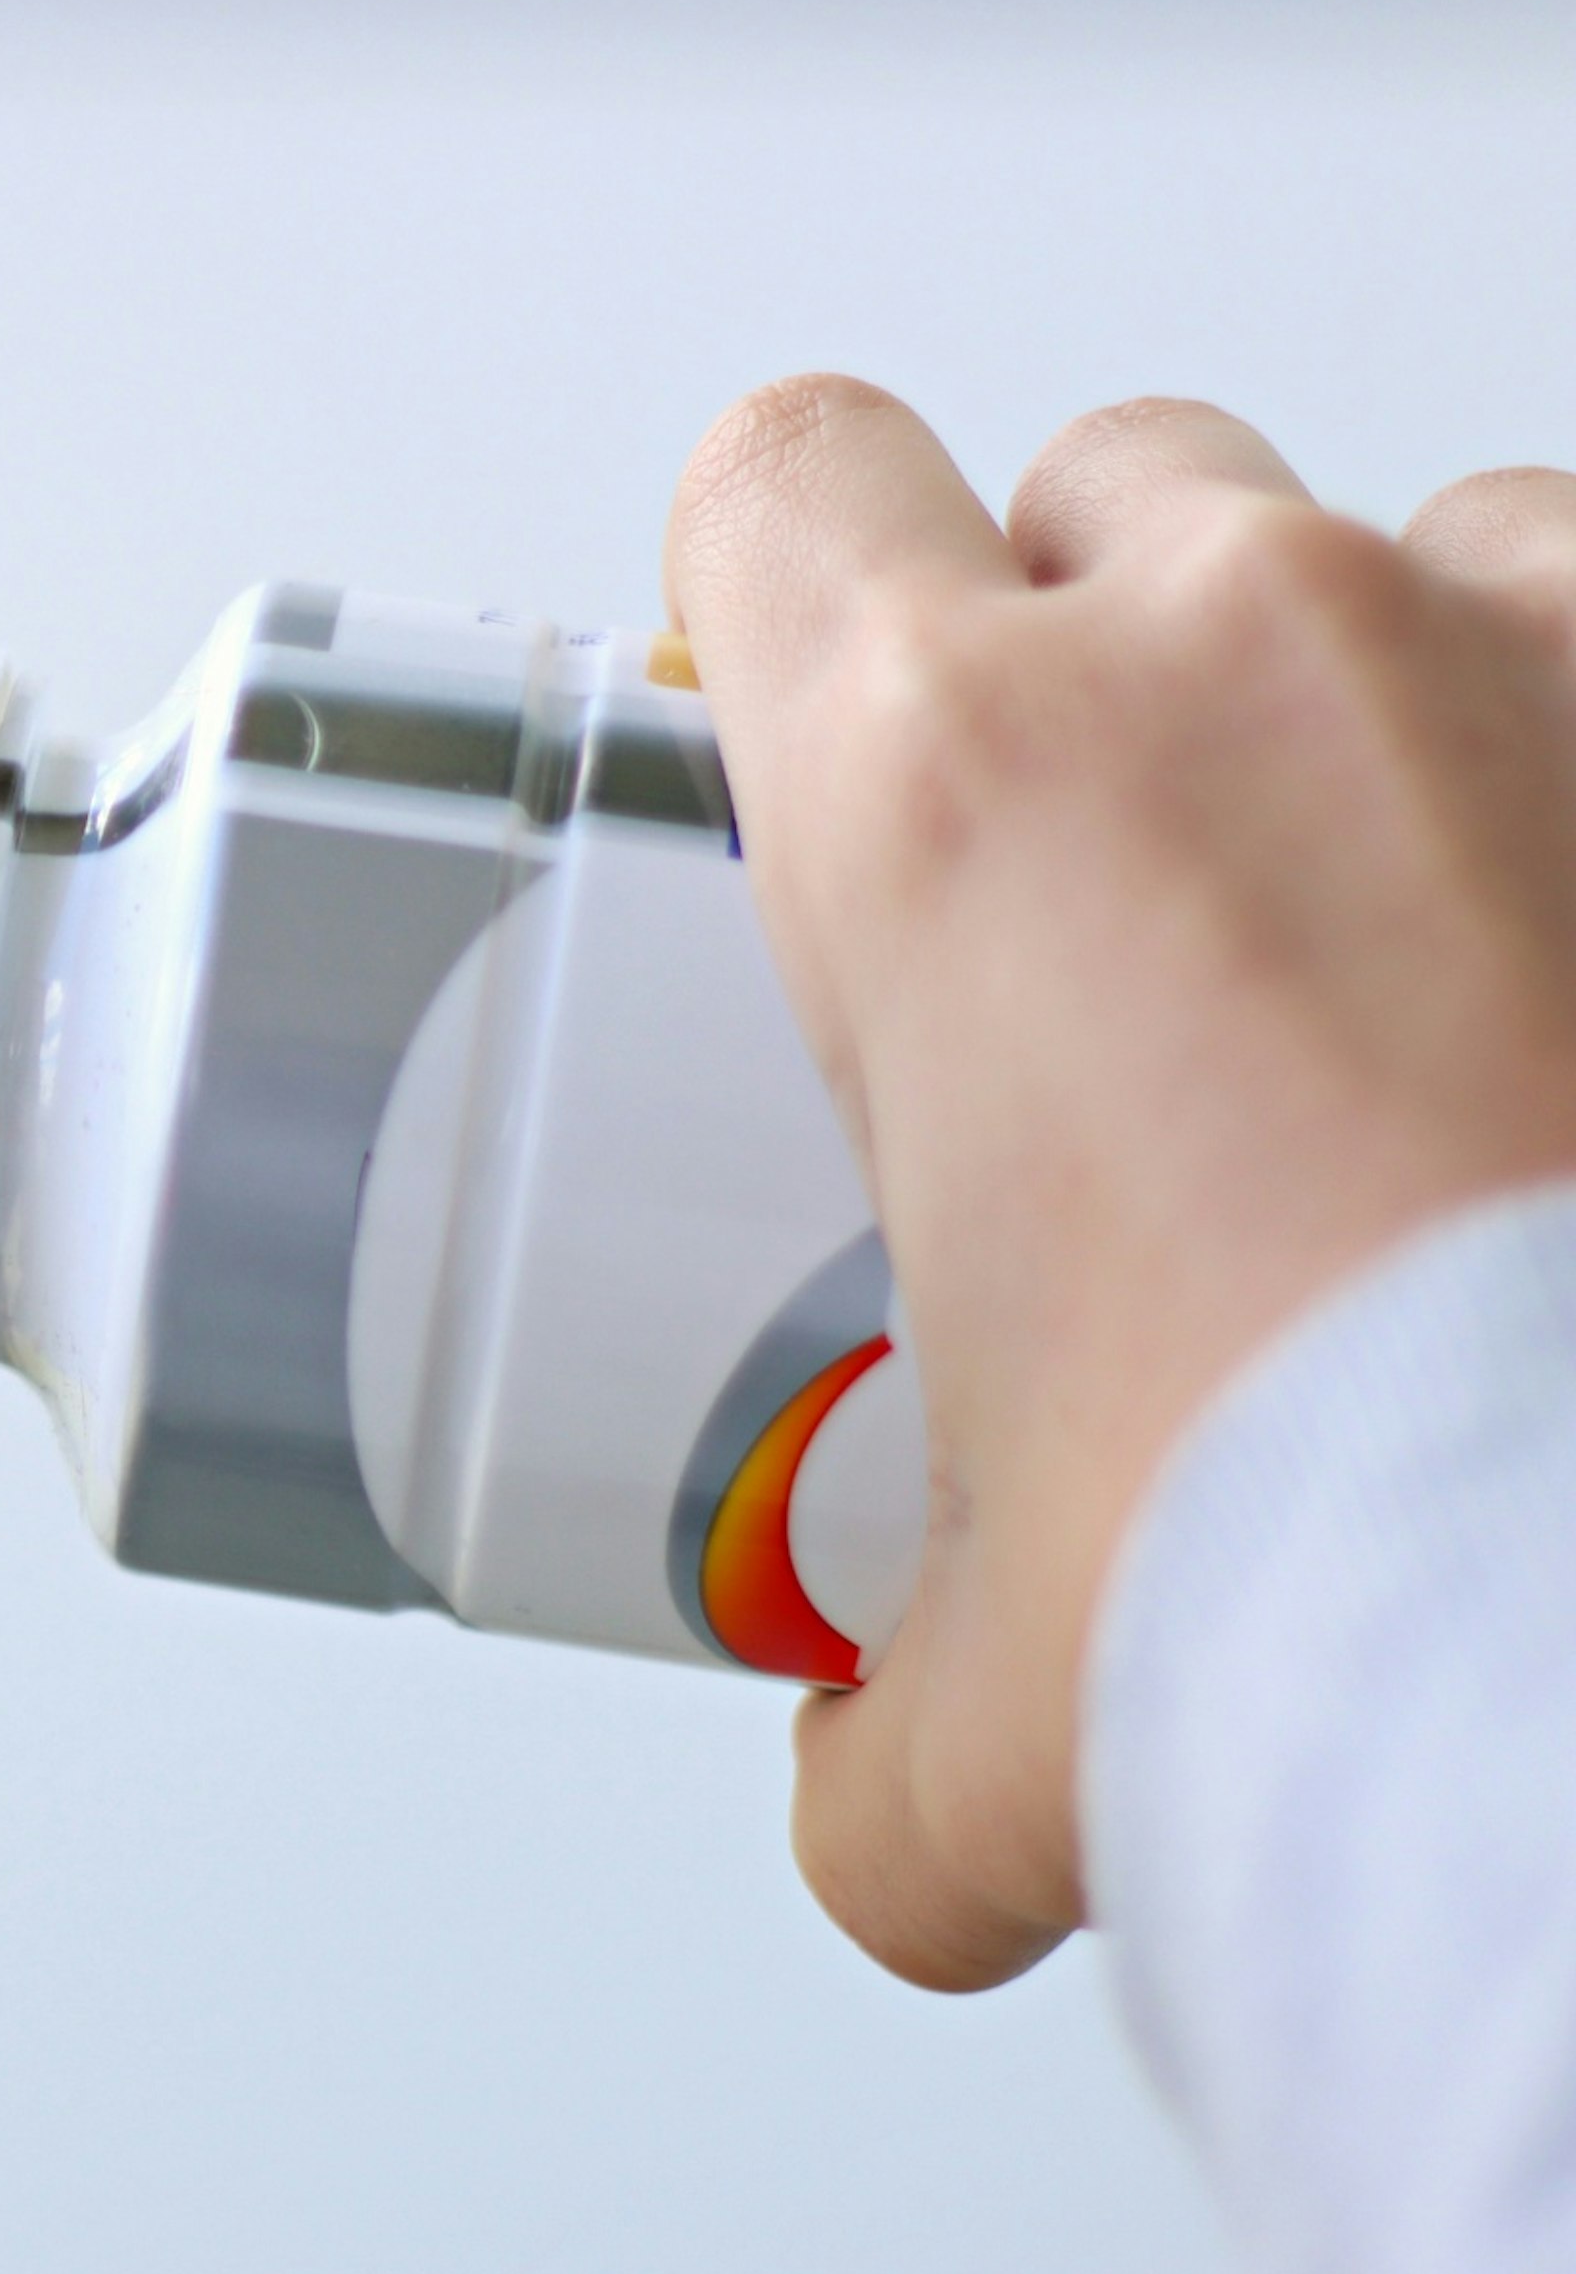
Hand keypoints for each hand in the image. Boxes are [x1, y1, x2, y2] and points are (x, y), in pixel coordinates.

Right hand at [666, 383, 1575, 1990]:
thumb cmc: (1337, 1577)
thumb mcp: (988, 1701)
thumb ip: (885, 1713)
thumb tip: (878, 1789)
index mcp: (942, 802)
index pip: (780, 484)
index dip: (775, 578)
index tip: (799, 713)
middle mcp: (1237, 652)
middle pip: (1099, 485)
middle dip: (1090, 649)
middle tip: (1115, 901)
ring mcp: (1542, 656)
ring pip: (1404, 534)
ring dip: (1376, 685)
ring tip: (1407, 939)